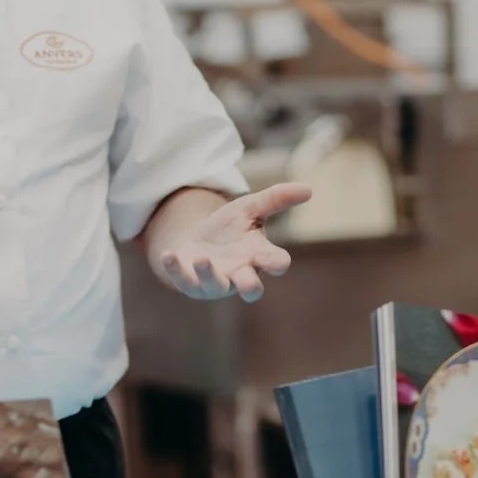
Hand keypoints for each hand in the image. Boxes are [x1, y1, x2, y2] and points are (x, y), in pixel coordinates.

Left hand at [159, 182, 310, 302]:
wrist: (199, 241)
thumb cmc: (231, 228)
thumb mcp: (251, 207)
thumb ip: (277, 199)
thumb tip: (309, 189)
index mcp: (258, 256)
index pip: (275, 263)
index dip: (278, 264)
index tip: (280, 263)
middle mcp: (239, 273)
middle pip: (250, 288)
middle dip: (249, 288)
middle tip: (248, 287)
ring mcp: (215, 280)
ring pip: (215, 286)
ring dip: (208, 274)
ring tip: (202, 259)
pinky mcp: (190, 281)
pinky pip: (183, 280)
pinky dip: (175, 268)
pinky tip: (168, 253)